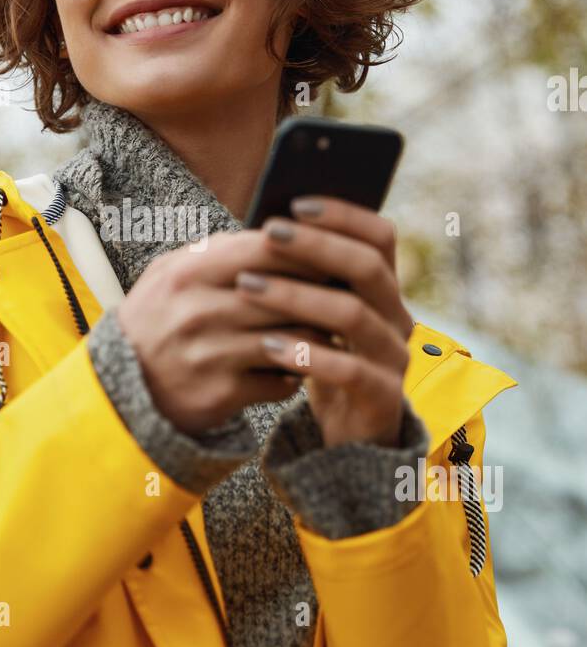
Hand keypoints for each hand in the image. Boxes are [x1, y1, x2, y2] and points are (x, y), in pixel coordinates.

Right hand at [115, 222, 343, 435]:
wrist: (120, 392)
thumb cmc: (155, 322)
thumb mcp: (168, 276)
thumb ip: (215, 251)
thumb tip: (273, 232)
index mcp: (187, 274)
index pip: (264, 249)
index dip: (305, 250)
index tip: (329, 254)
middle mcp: (198, 312)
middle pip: (286, 296)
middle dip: (321, 296)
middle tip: (345, 296)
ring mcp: (211, 356)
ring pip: (292, 339)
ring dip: (316, 337)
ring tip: (327, 332)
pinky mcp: (222, 395)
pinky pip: (281, 381)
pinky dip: (294, 374)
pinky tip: (293, 368)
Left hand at [235, 196, 413, 447]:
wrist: (350, 442)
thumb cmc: (324, 367)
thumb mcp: (315, 319)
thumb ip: (304, 280)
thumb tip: (261, 231)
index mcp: (383, 292)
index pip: (380, 237)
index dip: (344, 215)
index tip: (296, 203)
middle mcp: (397, 318)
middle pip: (369, 268)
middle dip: (316, 245)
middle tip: (269, 232)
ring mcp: (394, 358)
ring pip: (353, 315)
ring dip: (298, 296)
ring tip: (249, 286)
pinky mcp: (382, 398)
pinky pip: (350, 370)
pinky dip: (306, 355)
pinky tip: (266, 346)